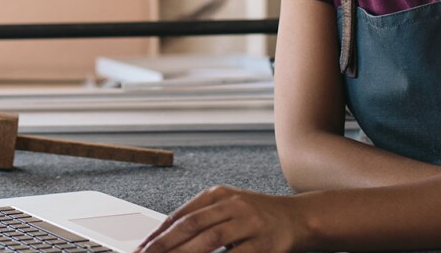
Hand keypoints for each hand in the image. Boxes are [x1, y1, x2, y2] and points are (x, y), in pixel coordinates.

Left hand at [135, 185, 304, 252]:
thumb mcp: (228, 207)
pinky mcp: (264, 244)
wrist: (298, 218)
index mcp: (218, 194)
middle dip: (164, 245)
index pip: (181, 215)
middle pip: (191, 226)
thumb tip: (164, 238)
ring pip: (210, 240)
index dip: (158, 234)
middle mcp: (232, 205)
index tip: (141, 249)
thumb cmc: (257, 216)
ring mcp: (249, 223)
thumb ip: (201, 219)